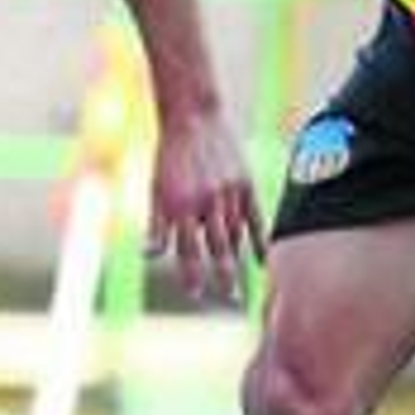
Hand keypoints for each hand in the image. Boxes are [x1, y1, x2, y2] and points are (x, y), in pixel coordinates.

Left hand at [146, 107, 265, 303]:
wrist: (193, 117)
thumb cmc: (169, 156)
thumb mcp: (155, 188)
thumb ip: (156, 224)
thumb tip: (151, 255)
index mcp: (179, 205)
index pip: (186, 250)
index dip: (191, 275)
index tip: (194, 293)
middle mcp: (205, 203)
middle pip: (216, 250)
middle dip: (221, 277)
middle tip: (226, 298)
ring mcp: (228, 194)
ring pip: (236, 238)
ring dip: (237, 264)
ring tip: (237, 288)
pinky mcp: (246, 185)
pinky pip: (256, 221)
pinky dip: (261, 242)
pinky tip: (264, 261)